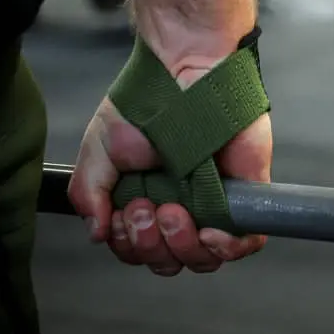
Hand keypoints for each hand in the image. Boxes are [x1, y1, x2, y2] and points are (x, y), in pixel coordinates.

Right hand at [67, 69, 271, 275]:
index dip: (129, 246)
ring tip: (174, 212)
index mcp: (145, 203)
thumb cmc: (142, 106)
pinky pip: (244, 242)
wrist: (184, 71)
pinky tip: (210, 232)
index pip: (138, 251)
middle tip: (146, 209)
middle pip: (170, 261)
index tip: (123, 214)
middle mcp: (179, 209)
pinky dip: (228, 248)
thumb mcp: (99, 149)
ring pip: (204, 259)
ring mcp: (213, 205)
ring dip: (184, 247)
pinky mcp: (244, 195)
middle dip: (151, 246)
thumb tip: (96, 233)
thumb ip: (89, 192)